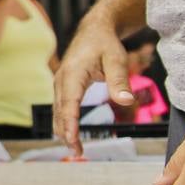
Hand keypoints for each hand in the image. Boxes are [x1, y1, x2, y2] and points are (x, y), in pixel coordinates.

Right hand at [53, 17, 132, 154]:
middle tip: (78, 152)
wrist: (93, 31)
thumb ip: (120, 81)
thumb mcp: (117, 59)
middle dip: (66, 133)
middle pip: (60, 111)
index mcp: (72, 74)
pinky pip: (60, 108)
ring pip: (57, 112)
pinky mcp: (62, 87)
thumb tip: (126, 101)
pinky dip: (64, 122)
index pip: (69, 103)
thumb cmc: (105, 44)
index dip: (70, 123)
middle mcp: (61, 80)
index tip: (72, 139)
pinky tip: (69, 134)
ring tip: (75, 148)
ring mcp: (59, 84)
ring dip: (64, 130)